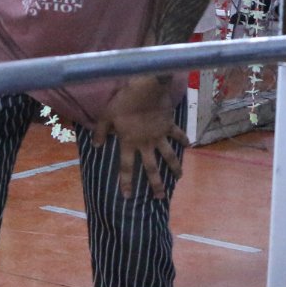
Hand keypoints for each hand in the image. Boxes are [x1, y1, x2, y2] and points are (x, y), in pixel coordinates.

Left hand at [92, 76, 185, 198]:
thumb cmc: (124, 102)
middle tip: (160, 197)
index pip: (126, 167)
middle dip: (156, 184)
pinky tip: (189, 145)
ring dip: (175, 168)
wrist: (146, 88)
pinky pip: (178, 135)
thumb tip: (96, 146)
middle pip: (152, 168)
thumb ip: (100, 132)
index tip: (128, 196)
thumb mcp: (106, 116)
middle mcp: (146, 144)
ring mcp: (160, 136)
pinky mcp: (169, 126)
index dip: (126, 182)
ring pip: (169, 156)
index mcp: (129, 143)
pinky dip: (184, 140)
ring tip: (179, 177)